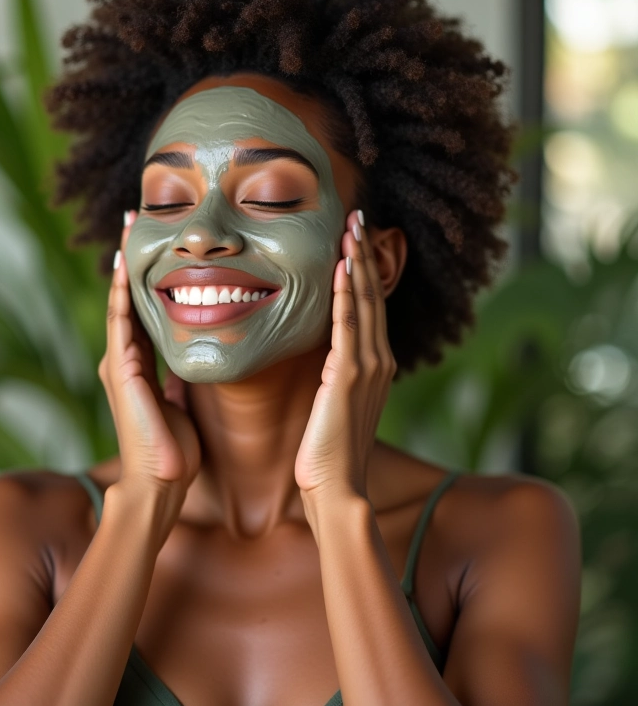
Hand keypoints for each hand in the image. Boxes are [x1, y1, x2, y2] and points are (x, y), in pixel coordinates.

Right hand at [98, 209, 200, 514]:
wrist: (161, 484)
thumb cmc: (174, 450)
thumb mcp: (181, 404)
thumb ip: (177, 382)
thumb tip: (186, 366)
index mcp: (141, 365)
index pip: (144, 310)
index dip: (148, 276)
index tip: (156, 243)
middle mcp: (125, 359)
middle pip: (128, 297)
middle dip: (132, 258)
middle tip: (137, 218)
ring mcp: (119, 363)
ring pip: (121, 302)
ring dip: (124, 264)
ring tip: (129, 227)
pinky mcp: (121, 370)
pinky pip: (122, 322)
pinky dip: (122, 292)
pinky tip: (125, 265)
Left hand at [294, 209, 395, 501]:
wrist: (336, 490)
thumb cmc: (329, 453)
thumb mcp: (336, 406)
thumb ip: (336, 378)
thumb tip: (327, 362)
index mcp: (374, 366)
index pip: (369, 307)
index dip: (362, 270)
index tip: (355, 238)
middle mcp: (378, 360)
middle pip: (370, 295)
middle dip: (364, 253)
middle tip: (358, 215)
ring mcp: (368, 367)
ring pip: (362, 303)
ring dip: (356, 262)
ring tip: (352, 226)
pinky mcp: (350, 376)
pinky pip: (348, 325)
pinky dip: (345, 293)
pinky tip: (341, 265)